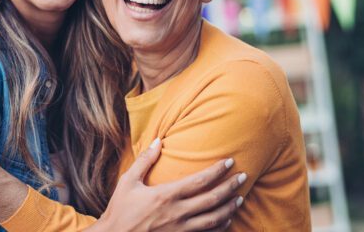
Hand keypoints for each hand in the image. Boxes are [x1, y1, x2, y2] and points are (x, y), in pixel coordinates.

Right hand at [94, 139, 245, 231]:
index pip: (199, 181)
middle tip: (243, 177)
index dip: (217, 170)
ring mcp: (180, 229)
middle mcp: (177, 213)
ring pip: (213, 219)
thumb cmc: (120, 209)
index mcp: (166, 195)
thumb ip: (145, 160)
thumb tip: (158, 141)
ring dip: (229, 207)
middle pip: (212, 199)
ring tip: (239, 197)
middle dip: (230, 186)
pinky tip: (227, 219)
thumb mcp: (128, 181)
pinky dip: (220, 227)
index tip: (229, 161)